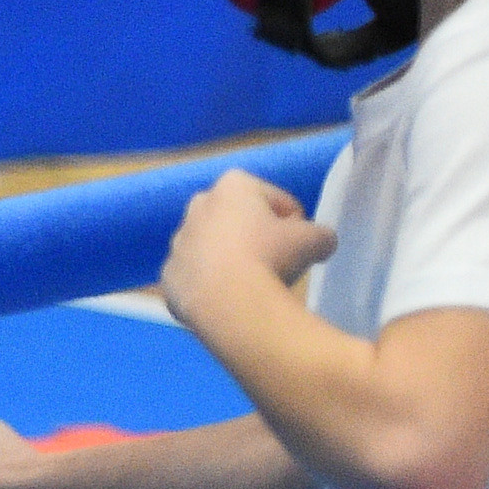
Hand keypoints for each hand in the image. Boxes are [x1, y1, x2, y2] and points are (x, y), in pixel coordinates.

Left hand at [160, 169, 335, 328]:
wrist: (229, 302)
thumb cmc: (272, 257)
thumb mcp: (316, 241)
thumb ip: (319, 234)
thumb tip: (318, 241)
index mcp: (233, 186)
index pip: (274, 198)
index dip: (293, 221)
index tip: (300, 242)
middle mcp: (198, 205)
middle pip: (237, 219)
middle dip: (256, 235)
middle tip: (276, 262)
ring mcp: (179, 241)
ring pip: (212, 248)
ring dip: (230, 260)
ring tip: (252, 285)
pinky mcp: (168, 275)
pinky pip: (197, 278)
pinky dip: (211, 287)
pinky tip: (229, 301)